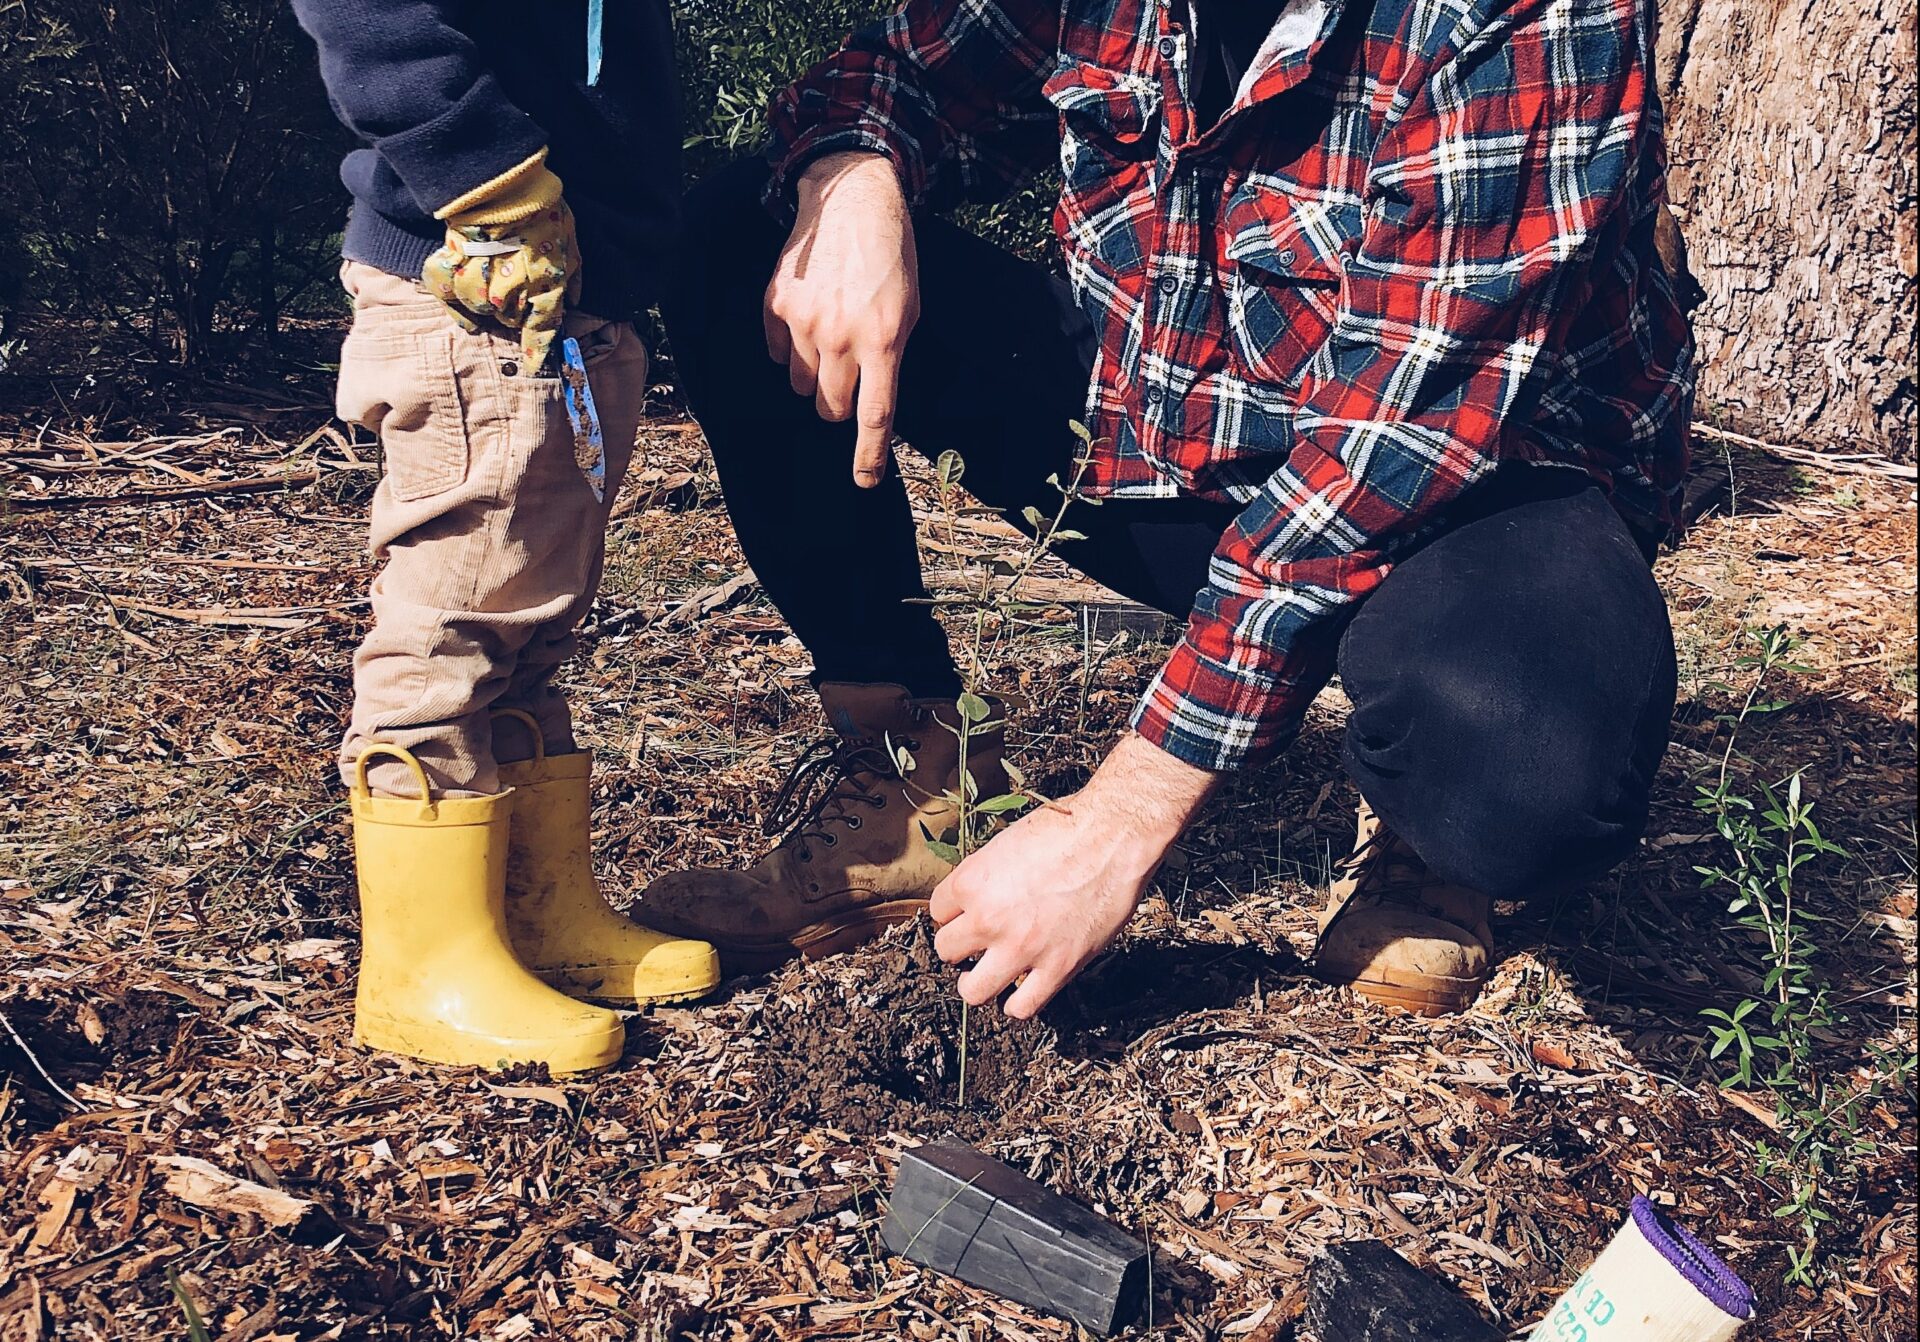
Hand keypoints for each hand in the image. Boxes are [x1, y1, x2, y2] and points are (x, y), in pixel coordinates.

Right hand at [423, 149, 580, 371]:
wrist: (505, 182)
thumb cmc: (544, 210)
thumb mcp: (571, 242)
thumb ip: (571, 276)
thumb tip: (572, 301)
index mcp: (542, 286)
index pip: (540, 330)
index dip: (537, 351)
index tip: (534, 366)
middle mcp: (510, 289)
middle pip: (509, 321)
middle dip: (515, 313)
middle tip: (517, 293)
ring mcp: (478, 278)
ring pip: (480, 309)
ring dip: (488, 304)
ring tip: (493, 288)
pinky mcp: (452, 263)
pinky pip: (447, 294)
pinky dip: (454, 303)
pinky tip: (463, 309)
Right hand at [764, 151, 919, 486]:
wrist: (851, 199)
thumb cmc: (890, 257)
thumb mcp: (909, 309)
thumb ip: (891, 356)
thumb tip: (872, 401)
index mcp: (883, 340)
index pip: (875, 414)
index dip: (869, 454)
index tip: (865, 481)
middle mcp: (841, 336)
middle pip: (829, 407)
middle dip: (838, 402)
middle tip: (848, 375)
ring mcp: (803, 321)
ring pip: (801, 385)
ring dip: (815, 374)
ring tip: (830, 335)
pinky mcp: (776, 306)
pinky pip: (778, 354)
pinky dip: (791, 348)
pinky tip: (808, 317)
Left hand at [930, 733, 1218, 1017]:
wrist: (1113, 837)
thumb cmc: (1065, 828)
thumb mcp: (1006, 843)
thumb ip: (984, 876)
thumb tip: (977, 898)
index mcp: (971, 882)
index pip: (937, 910)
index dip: (953, 910)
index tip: (967, 911)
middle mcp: (988, 919)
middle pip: (946, 949)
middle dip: (959, 945)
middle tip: (976, 941)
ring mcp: (1022, 948)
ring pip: (974, 990)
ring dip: (976, 982)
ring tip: (985, 975)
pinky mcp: (1057, 967)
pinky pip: (1023, 1006)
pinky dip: (1015, 1004)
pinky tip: (1019, 991)